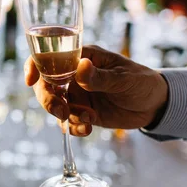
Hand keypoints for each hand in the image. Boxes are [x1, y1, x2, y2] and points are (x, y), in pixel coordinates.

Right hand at [25, 45, 167, 136]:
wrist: (155, 105)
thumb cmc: (141, 82)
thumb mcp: (123, 79)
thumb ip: (100, 77)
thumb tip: (80, 68)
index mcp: (82, 58)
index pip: (50, 56)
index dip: (35, 65)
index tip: (31, 80)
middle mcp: (74, 75)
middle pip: (46, 84)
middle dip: (48, 99)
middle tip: (61, 111)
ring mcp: (77, 95)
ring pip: (54, 105)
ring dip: (64, 116)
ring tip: (87, 121)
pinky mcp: (82, 112)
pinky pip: (67, 122)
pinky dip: (73, 128)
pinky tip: (88, 130)